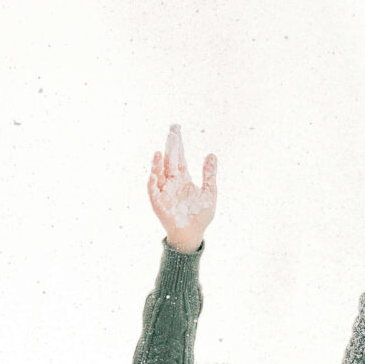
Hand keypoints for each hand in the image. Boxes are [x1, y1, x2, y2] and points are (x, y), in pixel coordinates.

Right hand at [146, 125, 217, 252]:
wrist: (193, 234)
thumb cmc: (200, 215)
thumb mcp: (209, 192)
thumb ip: (209, 174)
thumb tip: (211, 154)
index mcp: (183, 178)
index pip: (179, 157)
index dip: (178, 143)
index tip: (176, 128)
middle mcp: (171, 182)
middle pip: (169, 161)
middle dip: (170, 147)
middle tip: (172, 132)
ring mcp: (163, 192)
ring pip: (159, 173)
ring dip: (158, 163)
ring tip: (160, 152)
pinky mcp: (158, 204)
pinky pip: (153, 192)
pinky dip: (153, 183)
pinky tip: (154, 174)